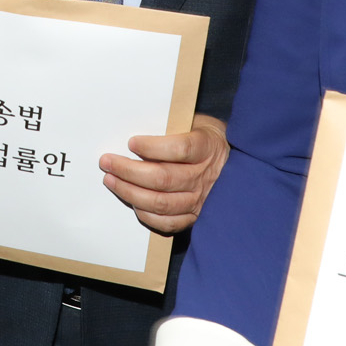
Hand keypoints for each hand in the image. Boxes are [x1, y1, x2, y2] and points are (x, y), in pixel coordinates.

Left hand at [100, 117, 229, 234]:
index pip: (180, 149)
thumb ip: (173, 125)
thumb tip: (138, 127)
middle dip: (128, 171)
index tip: (131, 142)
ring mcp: (200, 200)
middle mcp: (204, 176)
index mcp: (206, 148)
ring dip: (130, 192)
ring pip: (161, 202)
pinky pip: (167, 223)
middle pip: (163, 178)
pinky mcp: (195, 216)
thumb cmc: (207, 140)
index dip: (153, 147)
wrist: (238, 166)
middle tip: (107, 162)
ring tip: (111, 181)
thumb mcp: (197, 123)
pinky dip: (146, 215)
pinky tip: (132, 202)